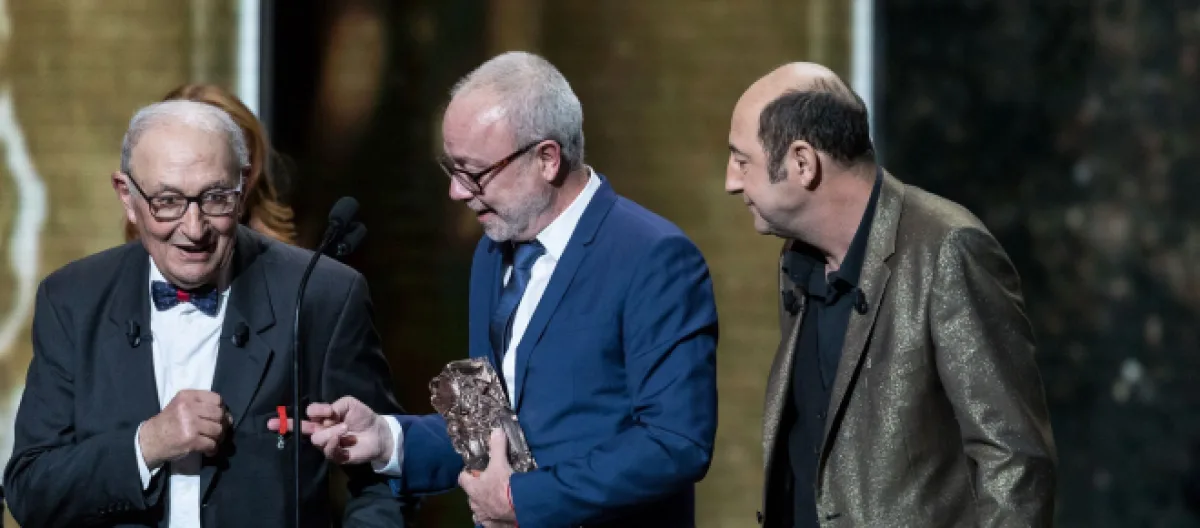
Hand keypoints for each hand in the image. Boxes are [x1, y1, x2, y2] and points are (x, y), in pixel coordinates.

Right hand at [139, 389, 229, 467]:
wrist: (149, 441)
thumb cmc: (167, 422)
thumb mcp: (180, 405)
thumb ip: (199, 404)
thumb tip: (226, 413)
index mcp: (187, 396)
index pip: (216, 398)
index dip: (222, 409)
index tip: (220, 416)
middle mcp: (189, 408)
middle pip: (219, 414)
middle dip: (223, 424)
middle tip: (220, 431)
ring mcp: (190, 424)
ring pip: (218, 430)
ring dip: (219, 438)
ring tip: (213, 440)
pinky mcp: (191, 440)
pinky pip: (211, 444)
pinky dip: (213, 449)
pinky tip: (209, 450)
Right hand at [268, 396, 392, 464]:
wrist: (378, 432)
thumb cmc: (363, 417)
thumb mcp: (348, 404)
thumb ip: (332, 406)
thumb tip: (319, 413)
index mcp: (323, 419)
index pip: (305, 416)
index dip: (301, 414)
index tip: (296, 414)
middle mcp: (321, 431)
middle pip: (301, 429)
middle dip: (288, 426)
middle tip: (272, 424)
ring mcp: (327, 444)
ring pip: (316, 438)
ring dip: (330, 431)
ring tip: (344, 428)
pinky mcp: (335, 456)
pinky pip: (328, 450)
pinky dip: (334, 441)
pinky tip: (342, 436)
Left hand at [459, 429, 515, 524]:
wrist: (520, 506)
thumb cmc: (505, 485)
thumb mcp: (501, 463)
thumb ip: (497, 447)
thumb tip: (496, 431)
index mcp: (473, 488)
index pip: (462, 478)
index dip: (467, 473)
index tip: (473, 470)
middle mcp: (474, 503)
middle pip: (471, 494)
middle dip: (478, 489)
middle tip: (489, 483)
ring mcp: (483, 515)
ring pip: (478, 509)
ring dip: (484, 504)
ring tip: (494, 499)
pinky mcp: (492, 524)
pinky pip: (487, 522)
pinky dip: (491, 517)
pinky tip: (497, 513)